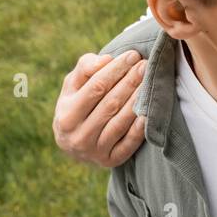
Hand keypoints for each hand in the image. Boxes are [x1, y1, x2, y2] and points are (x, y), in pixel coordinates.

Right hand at [53, 50, 147, 166]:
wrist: (73, 144)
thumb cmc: (77, 105)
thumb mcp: (73, 86)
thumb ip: (85, 69)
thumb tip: (106, 60)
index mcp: (65, 115)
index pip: (95, 88)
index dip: (115, 70)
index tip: (133, 55)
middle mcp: (78, 135)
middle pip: (110, 104)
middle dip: (130, 82)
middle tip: (146, 65)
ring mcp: (94, 151)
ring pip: (121, 122)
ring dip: (138, 100)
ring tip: (151, 81)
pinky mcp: (110, 161)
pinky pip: (129, 143)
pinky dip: (140, 127)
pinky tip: (151, 111)